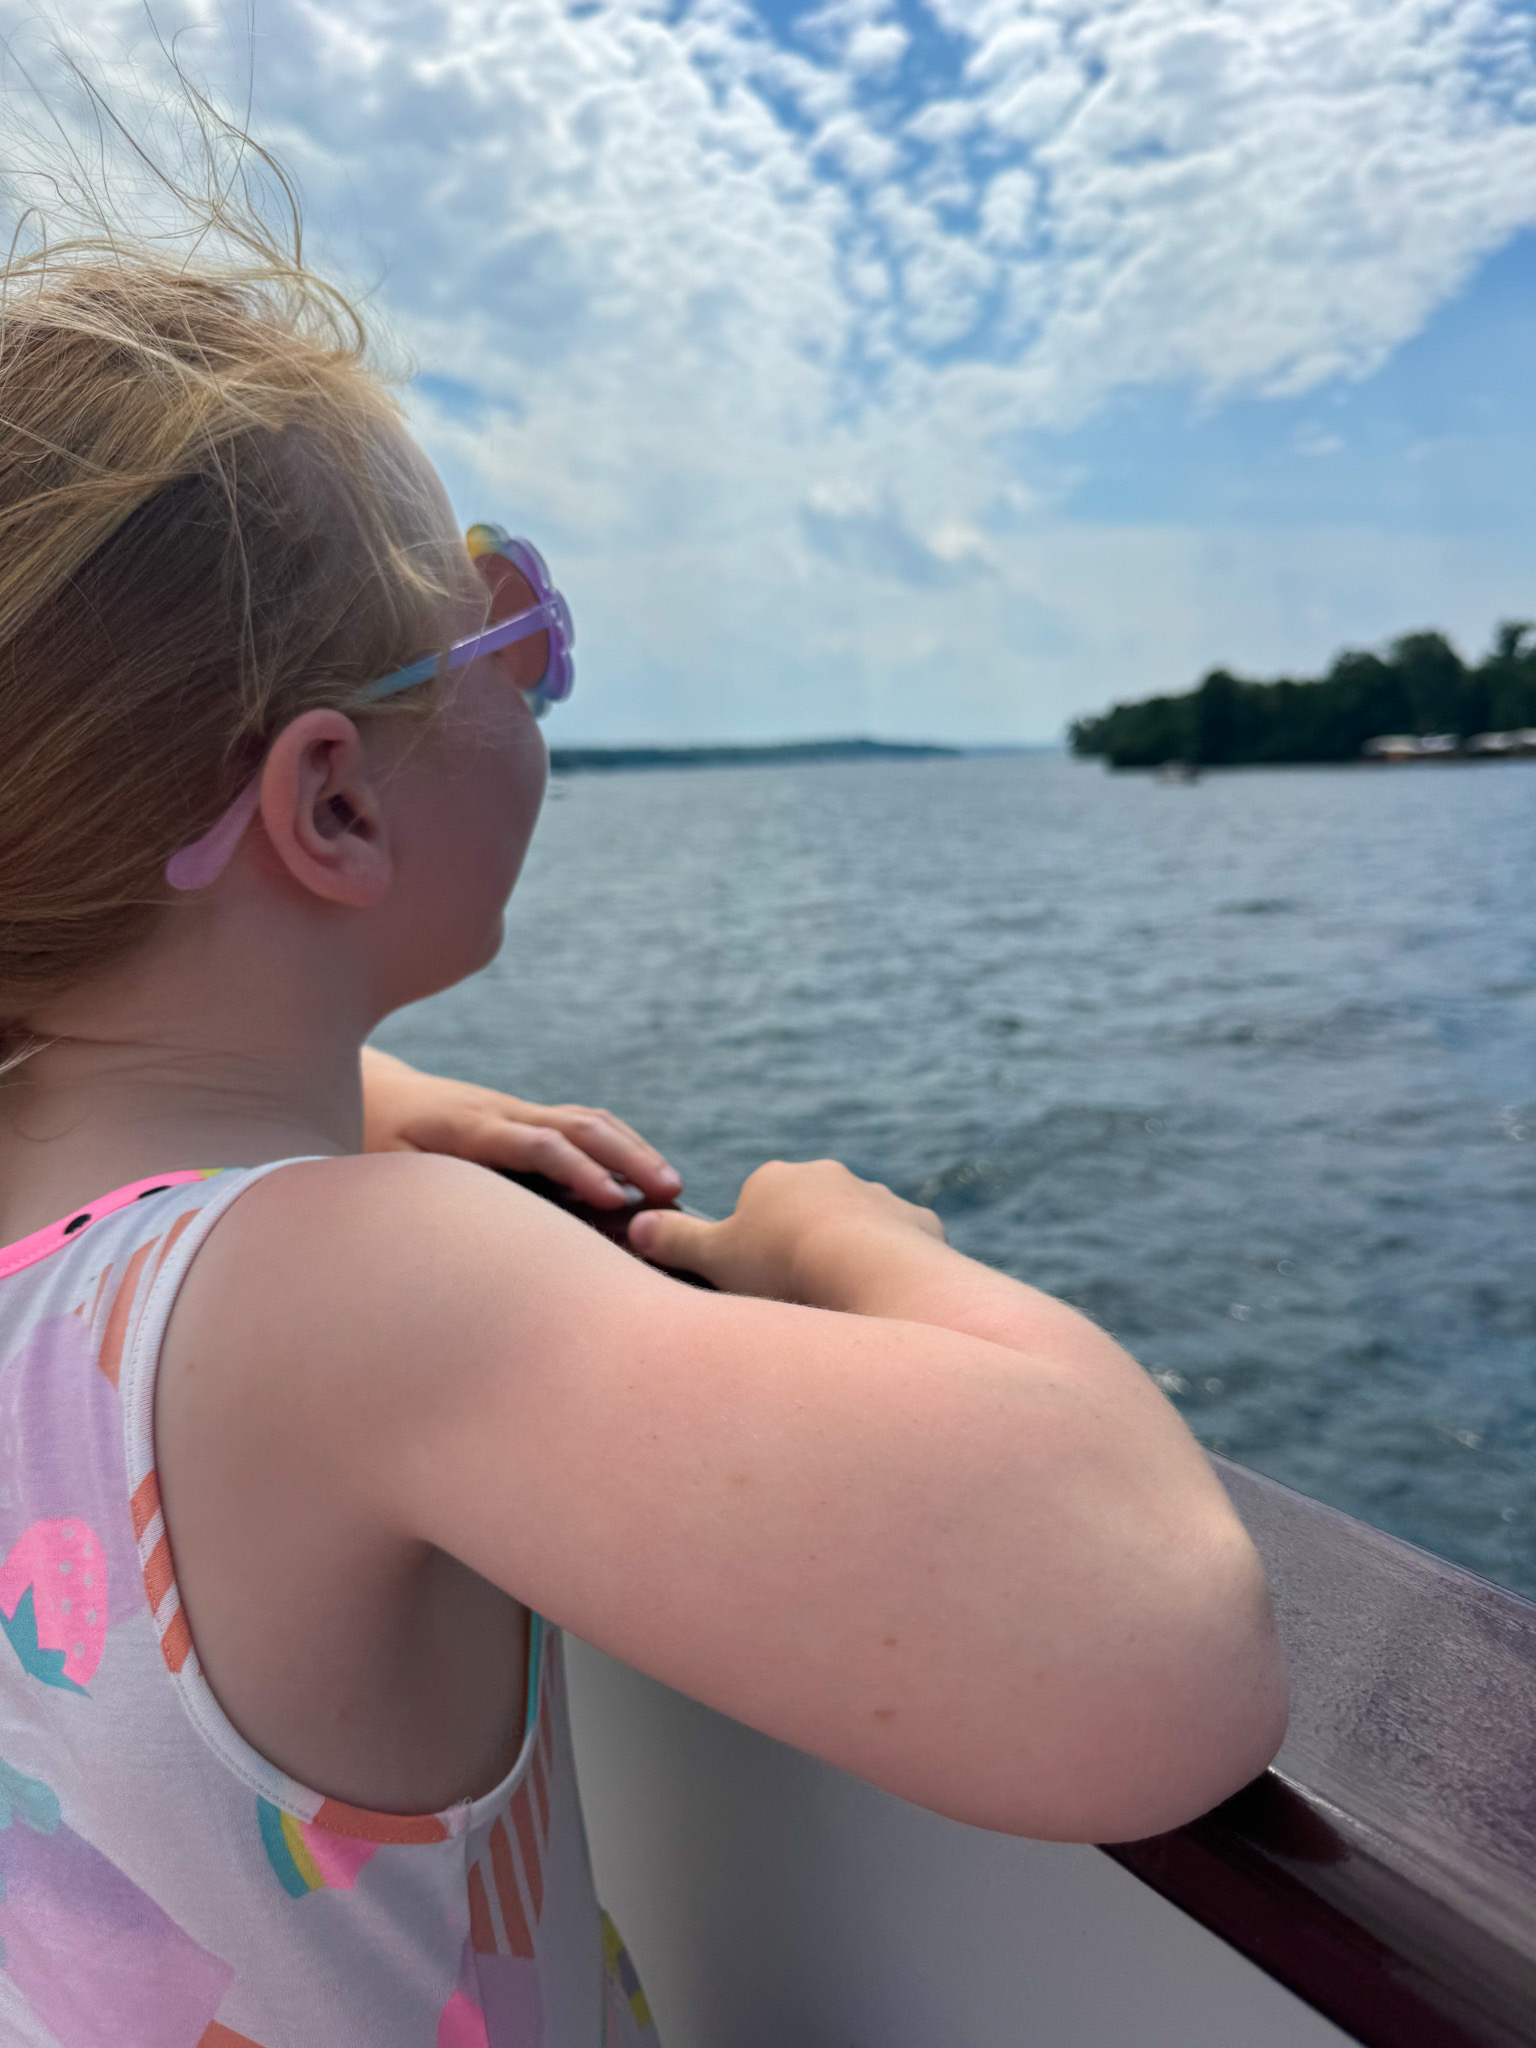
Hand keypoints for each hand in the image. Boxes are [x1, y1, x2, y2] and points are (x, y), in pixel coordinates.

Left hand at [360, 1047, 681, 1208]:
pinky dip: (618, 1144)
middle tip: (669, 1191)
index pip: (536, 1144)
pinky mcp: (526, 1118)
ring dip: (633, 1148)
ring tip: (672, 1185)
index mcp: (469, 1129)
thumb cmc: (372, 1141)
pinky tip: (642, 1172)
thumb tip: (474, 1242)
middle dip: (628, 1156)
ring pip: (588, 1119)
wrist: (370, 1091)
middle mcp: (503, 1113)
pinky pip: (581, 1124)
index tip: (613, 1199)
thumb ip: (426, 1200)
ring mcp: (519, 1111)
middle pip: (578, 1124)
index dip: (577, 1170)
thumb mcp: (386, 1175)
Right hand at [628, 1157, 941, 1299]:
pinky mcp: (918, 1223)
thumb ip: (674, 1241)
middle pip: (807, 1213)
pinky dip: (890, 1272)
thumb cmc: (782, 1265)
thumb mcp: (714, 1257)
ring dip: (848, 1260)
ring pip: (857, 1230)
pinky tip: (882, 1303)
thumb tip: (635, 1225)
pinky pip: (901, 1248)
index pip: (755, 1205)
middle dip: (802, 1248)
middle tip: (796, 1297)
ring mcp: (879, 1197)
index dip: (752, 1246)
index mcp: (775, 1178)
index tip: (755, 1281)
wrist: (871, 1272)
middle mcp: (829, 1177)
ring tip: (841, 1306)